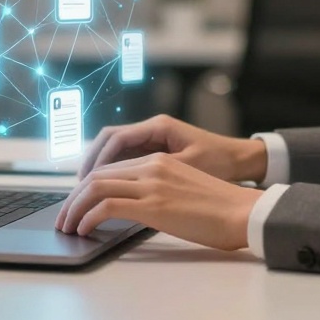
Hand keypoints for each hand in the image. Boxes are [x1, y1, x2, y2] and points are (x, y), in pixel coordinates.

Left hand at [55, 152, 262, 250]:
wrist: (243, 211)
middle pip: (97, 175)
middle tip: (64, 217)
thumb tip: (135, 209)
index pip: (110, 168)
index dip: (87, 186)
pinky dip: (89, 218)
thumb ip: (158, 190)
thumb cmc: (220, 208)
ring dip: (75, 208)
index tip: (77, 204)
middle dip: (73, 198)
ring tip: (68, 227)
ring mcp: (152, 184)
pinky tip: (85, 230)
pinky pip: (107, 206)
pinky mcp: (154, 205)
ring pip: (95, 188)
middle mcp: (152, 166)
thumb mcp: (184, 189)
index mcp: (159, 160)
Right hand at [75, 114, 267, 182]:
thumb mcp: (188, 168)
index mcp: (159, 127)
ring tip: (85, 191)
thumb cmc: (220, 162)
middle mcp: (152, 129)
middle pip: (109, 141)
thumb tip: (123, 186)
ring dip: (99, 168)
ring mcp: (153, 139)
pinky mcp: (156, 152)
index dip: (97, 161)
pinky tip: (106, 190)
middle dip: (91, 163)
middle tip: (77, 188)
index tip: (85, 181)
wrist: (242, 160)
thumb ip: (156, 173)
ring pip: (115, 150)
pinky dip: (113, 172)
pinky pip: (127, 158)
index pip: (116, 139)